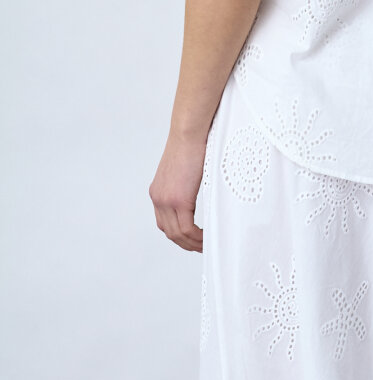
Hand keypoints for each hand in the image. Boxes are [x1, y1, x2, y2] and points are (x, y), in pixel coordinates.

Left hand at [148, 132, 206, 252]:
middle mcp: (158, 198)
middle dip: (185, 243)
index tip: (193, 238)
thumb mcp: (184, 169)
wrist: (189, 132)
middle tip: (201, 247)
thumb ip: (185, 184)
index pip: (164, 222)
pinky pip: (186, 228)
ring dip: (192, 243)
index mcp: (158, 192)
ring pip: (177, 234)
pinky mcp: (178, 200)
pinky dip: (197, 237)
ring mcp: (166, 200)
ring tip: (206, 245)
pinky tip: (207, 237)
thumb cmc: (193, 143)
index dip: (178, 234)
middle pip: (169, 232)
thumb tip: (198, 191)